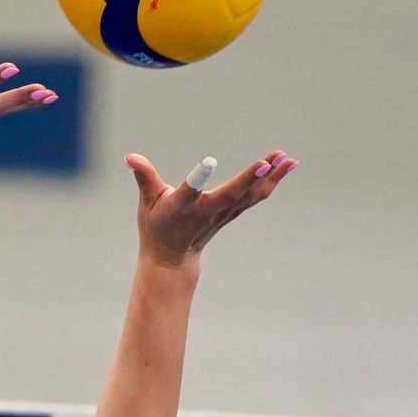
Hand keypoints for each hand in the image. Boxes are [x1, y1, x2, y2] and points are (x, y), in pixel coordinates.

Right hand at [127, 149, 296, 269]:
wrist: (172, 259)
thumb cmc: (157, 226)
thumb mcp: (146, 202)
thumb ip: (143, 177)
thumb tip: (130, 156)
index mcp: (182, 206)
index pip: (191, 189)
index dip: (199, 175)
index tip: (209, 161)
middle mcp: (207, 211)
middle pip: (232, 193)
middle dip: (251, 178)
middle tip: (270, 160)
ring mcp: (223, 214)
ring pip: (251, 195)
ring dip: (271, 177)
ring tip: (287, 158)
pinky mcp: (233, 212)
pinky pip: (256, 196)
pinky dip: (272, 182)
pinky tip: (287, 165)